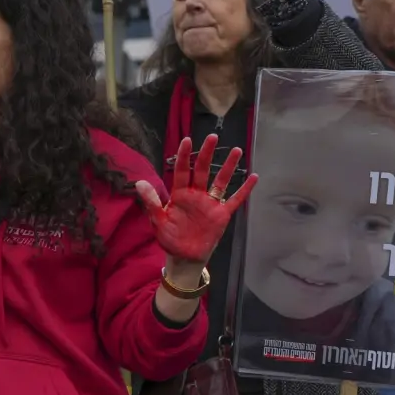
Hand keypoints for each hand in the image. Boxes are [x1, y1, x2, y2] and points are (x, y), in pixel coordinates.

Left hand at [132, 133, 253, 264]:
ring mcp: (210, 204)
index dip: (184, 156)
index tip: (187, 140)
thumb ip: (151, 202)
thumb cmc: (170, 238)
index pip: (181, 171)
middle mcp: (196, 195)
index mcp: (179, 194)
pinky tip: (254, 177)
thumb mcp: (158, 221)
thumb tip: (140, 183)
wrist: (184, 257)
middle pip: (202, 170)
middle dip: (206, 153)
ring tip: (236, 150)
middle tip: (212, 137)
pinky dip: (244, 190)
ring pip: (221, 181)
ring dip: (228, 166)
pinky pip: (235, 200)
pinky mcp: (222, 214)